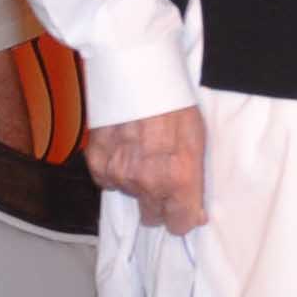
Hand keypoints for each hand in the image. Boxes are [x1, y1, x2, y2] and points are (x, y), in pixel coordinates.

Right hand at [84, 106, 208, 233]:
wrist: (137, 73)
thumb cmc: (174, 102)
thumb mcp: (198, 140)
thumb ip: (194, 180)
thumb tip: (194, 211)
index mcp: (179, 178)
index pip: (179, 224)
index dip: (184, 217)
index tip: (185, 209)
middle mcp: (148, 183)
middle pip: (152, 217)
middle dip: (160, 204)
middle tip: (163, 178)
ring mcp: (120, 175)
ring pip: (130, 196)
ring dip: (137, 182)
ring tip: (143, 152)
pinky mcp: (97, 164)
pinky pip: (107, 181)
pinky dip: (115, 171)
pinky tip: (123, 148)